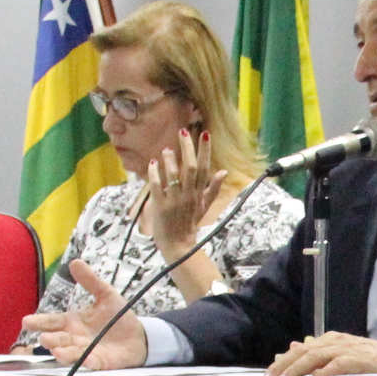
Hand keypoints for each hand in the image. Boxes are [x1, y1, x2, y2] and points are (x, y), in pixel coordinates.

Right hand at [21, 260, 145, 367]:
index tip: (26, 322)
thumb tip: (75, 262)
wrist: (138, 336)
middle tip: (44, 338)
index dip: (39, 322)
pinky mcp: (101, 362)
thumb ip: (90, 281)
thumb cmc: (116, 317)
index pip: (52, 321)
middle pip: (58, 340)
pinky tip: (87, 360)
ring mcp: (86, 351)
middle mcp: (75, 338)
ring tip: (57, 352)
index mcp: (72, 322)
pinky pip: (93, 363)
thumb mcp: (105, 294)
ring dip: (64, 354)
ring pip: (71, 354)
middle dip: (50, 340)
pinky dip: (89, 362)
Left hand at [143, 133, 224, 263]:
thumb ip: (213, 189)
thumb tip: (224, 172)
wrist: (178, 244)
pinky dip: (154, 173)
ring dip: (170, 160)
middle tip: (183, 131)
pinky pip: (156, 186)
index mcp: (199, 194)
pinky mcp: (160, 206)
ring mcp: (174, 200)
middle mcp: (188, 195)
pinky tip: (153, 163)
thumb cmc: (190, 223)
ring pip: (173, 176)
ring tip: (166, 149)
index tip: (205, 133)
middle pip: (191, 167)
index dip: (205, 150)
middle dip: (187, 148)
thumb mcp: (204, 206)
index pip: (205, 168)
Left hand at [264, 333, 376, 375]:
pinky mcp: (360, 360)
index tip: (268, 375)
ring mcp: (347, 349)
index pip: (300, 350)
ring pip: (315, 357)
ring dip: (297, 370)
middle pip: (303, 352)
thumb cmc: (373, 360)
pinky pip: (337, 365)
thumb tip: (295, 347)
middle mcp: (336, 341)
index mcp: (330, 340)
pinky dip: (323, 373)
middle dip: (283, 366)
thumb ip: (320, 354)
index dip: (283, 362)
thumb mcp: (343, 355)